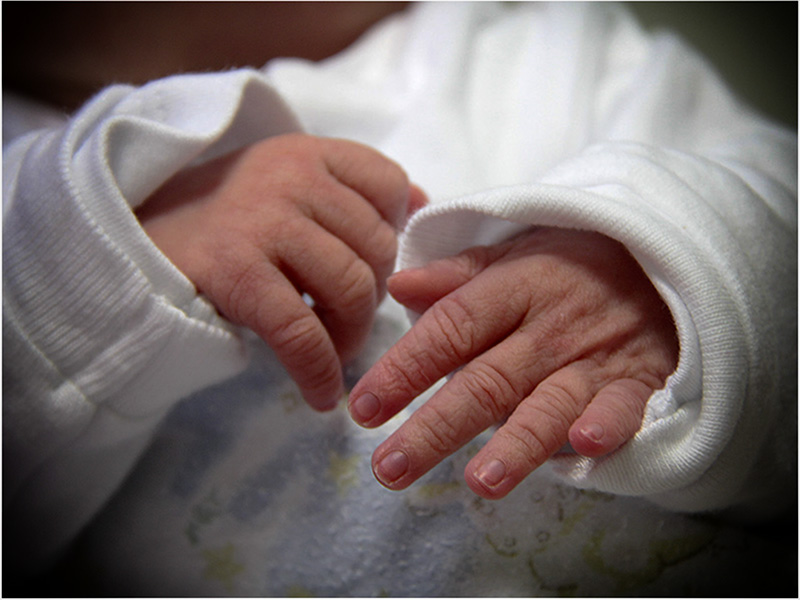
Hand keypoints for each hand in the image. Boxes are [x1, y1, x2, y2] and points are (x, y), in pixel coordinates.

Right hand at [137, 133, 425, 410]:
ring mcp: (262, 221)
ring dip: (352, 335)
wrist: (132, 239)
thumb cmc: (221, 220)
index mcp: (308, 153)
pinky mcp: (236, 271)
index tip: (376, 265)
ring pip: (351, 287)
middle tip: (350, 322)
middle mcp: (291, 178)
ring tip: (335, 352)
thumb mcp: (283, 182)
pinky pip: (303, 332)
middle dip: (375, 298)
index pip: (389, 182)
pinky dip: (320, 372)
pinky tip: (321, 394)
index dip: (396, 231)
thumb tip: (420, 206)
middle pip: (377, 247)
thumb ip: (345, 191)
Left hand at [348, 227, 678, 498]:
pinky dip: (609, 425)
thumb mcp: (514, 253)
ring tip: (479, 482)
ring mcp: (595, 355)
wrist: (656, 258)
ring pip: (549, 403)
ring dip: (517, 443)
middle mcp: (548, 326)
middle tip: (390, 469)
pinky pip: (626, 405)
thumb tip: (397, 287)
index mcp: (513, 287)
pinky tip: (584, 447)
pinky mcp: (638, 379)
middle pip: (486, 380)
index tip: (362, 409)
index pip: (450, 328)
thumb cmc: (570, 263)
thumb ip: (457, 275)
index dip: (404, 368)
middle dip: (436, 428)